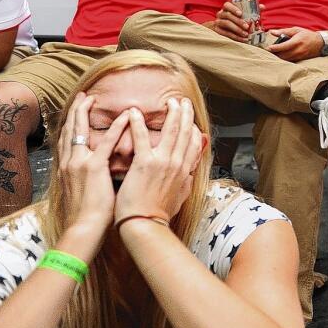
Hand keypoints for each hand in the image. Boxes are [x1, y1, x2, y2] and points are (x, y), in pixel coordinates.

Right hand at [58, 92, 128, 234]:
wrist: (83, 228)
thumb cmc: (85, 217)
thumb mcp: (81, 193)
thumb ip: (86, 179)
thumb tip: (94, 175)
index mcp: (67, 169)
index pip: (67, 140)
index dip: (70, 124)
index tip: (75, 111)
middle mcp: (70, 162)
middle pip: (69, 130)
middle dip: (75, 111)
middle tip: (82, 96)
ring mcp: (80, 163)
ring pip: (80, 130)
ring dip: (86, 112)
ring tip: (93, 98)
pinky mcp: (94, 168)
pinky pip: (106, 142)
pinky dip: (117, 128)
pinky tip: (126, 116)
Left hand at [114, 99, 203, 224]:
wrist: (145, 225)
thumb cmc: (158, 214)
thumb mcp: (180, 197)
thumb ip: (186, 181)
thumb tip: (191, 173)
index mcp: (184, 172)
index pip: (193, 146)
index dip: (193, 130)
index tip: (191, 119)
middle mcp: (177, 164)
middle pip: (185, 134)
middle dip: (186, 116)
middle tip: (183, 102)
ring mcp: (163, 163)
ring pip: (171, 132)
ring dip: (172, 114)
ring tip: (170, 101)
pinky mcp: (145, 164)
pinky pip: (142, 138)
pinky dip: (138, 124)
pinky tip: (133, 112)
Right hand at [212, 0, 255, 41]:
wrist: (227, 28)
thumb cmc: (239, 18)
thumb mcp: (246, 14)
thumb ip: (253, 10)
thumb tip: (262, 6)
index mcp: (227, 8)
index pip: (227, 5)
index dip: (233, 9)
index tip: (241, 14)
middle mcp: (221, 13)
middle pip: (227, 15)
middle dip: (238, 21)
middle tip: (247, 27)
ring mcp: (218, 22)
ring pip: (226, 24)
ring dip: (237, 29)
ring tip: (246, 34)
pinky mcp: (218, 30)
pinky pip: (226, 34)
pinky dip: (235, 37)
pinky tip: (243, 39)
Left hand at [266, 26, 323, 61]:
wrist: (320, 43)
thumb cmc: (307, 35)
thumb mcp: (296, 30)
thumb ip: (284, 31)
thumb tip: (272, 32)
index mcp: (297, 41)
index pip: (284, 46)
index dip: (275, 48)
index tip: (268, 48)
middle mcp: (298, 50)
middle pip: (283, 55)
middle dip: (274, 54)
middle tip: (267, 52)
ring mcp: (299, 56)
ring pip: (285, 59)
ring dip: (278, 57)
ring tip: (272, 54)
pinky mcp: (300, 59)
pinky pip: (289, 61)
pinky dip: (283, 59)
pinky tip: (279, 57)